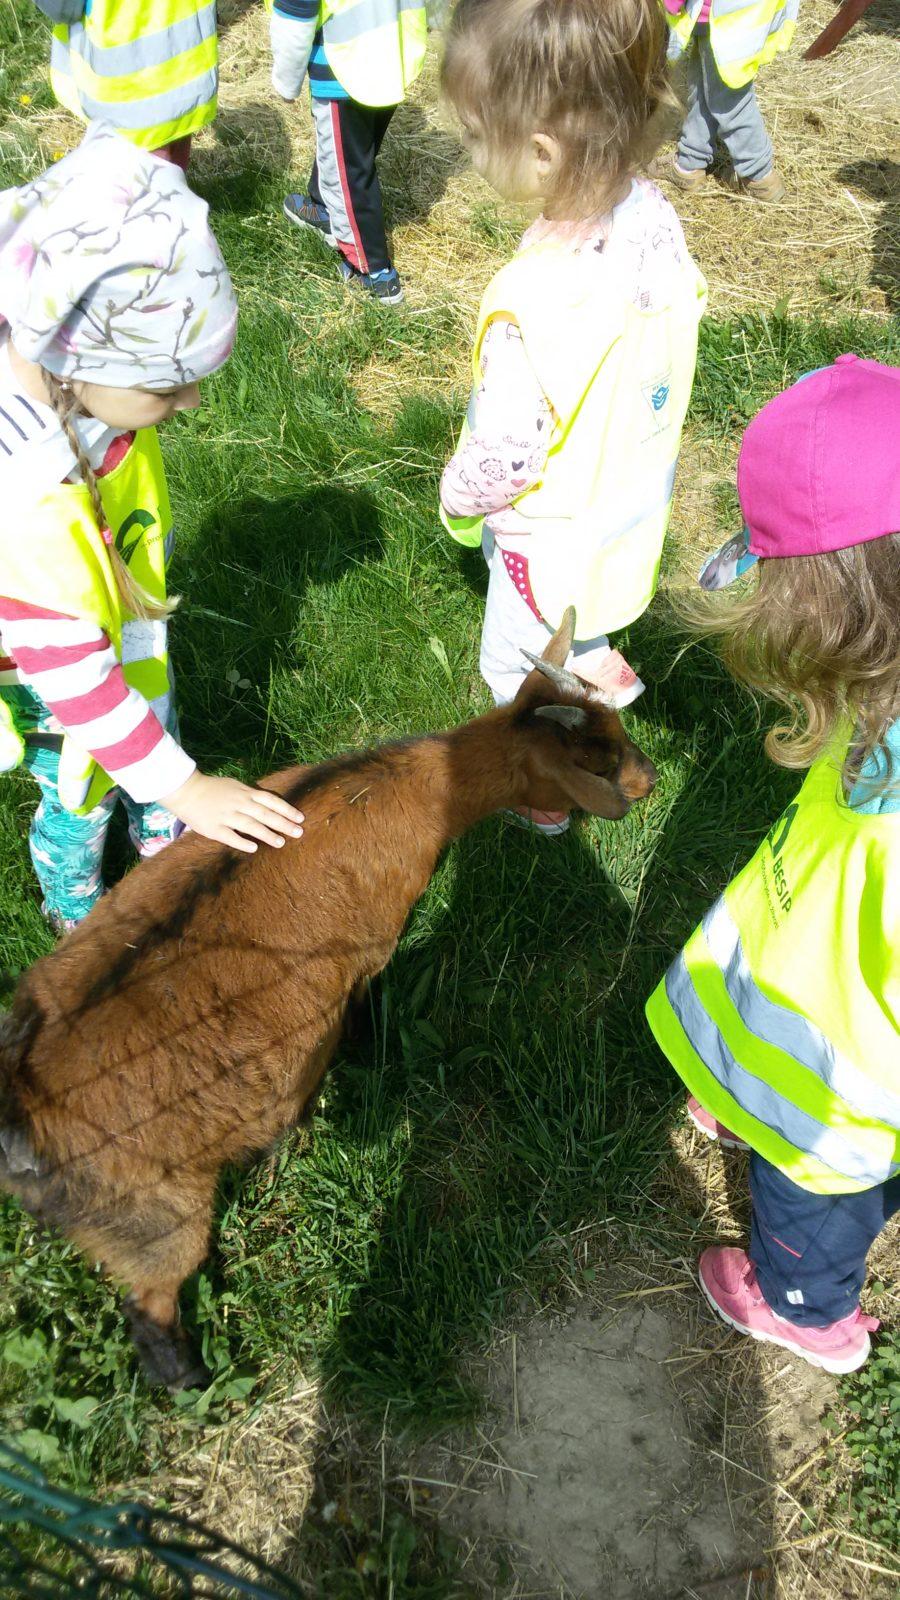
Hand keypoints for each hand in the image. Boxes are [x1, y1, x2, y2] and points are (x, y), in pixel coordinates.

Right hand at [163, 771, 304, 852]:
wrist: (186, 790)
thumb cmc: (213, 789)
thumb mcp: (235, 786)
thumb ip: (251, 796)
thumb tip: (271, 807)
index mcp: (245, 793)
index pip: (270, 800)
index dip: (287, 809)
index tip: (300, 818)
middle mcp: (238, 803)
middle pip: (265, 814)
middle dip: (283, 823)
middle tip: (299, 833)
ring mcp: (226, 816)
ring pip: (250, 825)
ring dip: (267, 834)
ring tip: (280, 843)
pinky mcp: (213, 828)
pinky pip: (230, 836)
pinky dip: (242, 842)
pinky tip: (254, 848)